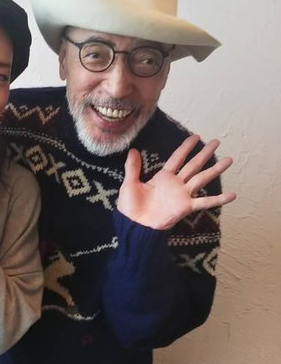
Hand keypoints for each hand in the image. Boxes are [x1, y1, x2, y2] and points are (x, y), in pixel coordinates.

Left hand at [117, 134, 235, 230]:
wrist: (134, 225)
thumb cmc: (130, 207)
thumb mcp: (130, 184)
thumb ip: (133, 167)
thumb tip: (133, 150)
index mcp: (163, 177)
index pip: (177, 158)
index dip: (186, 147)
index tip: (196, 137)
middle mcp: (175, 184)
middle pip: (193, 165)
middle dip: (205, 153)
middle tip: (217, 142)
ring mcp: (182, 195)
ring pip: (202, 178)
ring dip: (215, 170)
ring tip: (228, 160)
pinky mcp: (186, 207)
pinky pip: (204, 202)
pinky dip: (218, 199)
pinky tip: (232, 195)